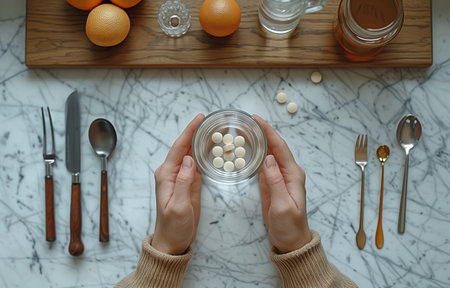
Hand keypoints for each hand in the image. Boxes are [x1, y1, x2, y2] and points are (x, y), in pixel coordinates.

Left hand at [152, 114, 204, 254]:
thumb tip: (189, 160)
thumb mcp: (179, 206)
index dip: (189, 132)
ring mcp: (181, 176)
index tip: (199, 118)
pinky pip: (197, 163)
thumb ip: (183, 182)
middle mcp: (172, 172)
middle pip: (185, 146)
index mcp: (166, 175)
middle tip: (214, 121)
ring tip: (217, 130)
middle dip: (198, 132)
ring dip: (203, 141)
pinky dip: (205, 154)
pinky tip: (214, 148)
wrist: (173, 241)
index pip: (179, 148)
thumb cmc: (173, 226)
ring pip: (192, 153)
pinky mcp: (189, 182)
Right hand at [253, 115, 311, 253]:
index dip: (269, 132)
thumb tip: (268, 159)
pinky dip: (255, 155)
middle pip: (274, 147)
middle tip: (245, 122)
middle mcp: (288, 172)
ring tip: (243, 131)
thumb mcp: (282, 205)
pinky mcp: (272, 184)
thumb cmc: (289, 226)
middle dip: (261, 132)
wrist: (291, 242)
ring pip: (268, 154)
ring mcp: (280, 177)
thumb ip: (275, 181)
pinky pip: (264, 165)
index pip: (280, 148)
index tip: (256, 120)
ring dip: (258, 142)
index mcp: (293, 175)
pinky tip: (247, 150)